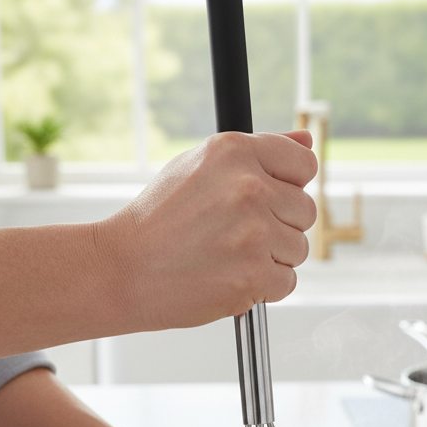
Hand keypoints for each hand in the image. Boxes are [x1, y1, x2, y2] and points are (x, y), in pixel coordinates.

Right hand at [99, 130, 317, 331]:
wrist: (121, 270)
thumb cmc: (156, 222)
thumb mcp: (198, 166)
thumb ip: (257, 153)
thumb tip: (306, 139)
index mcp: (235, 152)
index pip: (304, 163)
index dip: (290, 185)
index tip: (272, 198)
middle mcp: (248, 188)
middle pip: (305, 211)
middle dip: (280, 226)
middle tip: (238, 234)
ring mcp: (253, 234)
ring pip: (298, 249)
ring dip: (272, 259)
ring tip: (229, 256)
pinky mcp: (253, 275)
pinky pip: (286, 282)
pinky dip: (264, 288)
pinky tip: (230, 277)